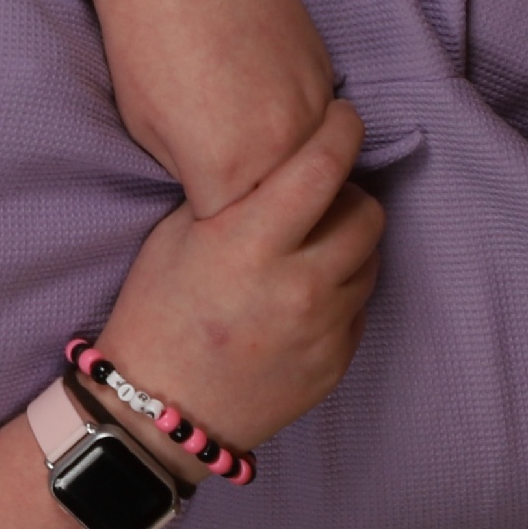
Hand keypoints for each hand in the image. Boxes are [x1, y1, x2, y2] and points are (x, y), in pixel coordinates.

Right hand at [90, 95, 382, 456]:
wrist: (159, 411)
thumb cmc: (157, 314)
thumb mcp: (176, 237)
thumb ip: (236, 200)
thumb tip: (283, 165)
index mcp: (250, 242)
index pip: (324, 166)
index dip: (343, 130)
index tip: (343, 117)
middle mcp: (298, 283)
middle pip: (367, 213)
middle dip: (349, 196)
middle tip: (320, 199)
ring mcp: (324, 327)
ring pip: (370, 260)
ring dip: (348, 246)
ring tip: (308, 252)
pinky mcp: (337, 361)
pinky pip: (359, 307)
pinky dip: (339, 293)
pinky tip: (300, 301)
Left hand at [91, 0, 339, 218]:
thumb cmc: (144, 41)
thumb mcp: (148, 129)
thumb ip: (197, 176)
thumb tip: (226, 195)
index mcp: (227, 172)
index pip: (240, 232)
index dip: (225, 225)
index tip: (213, 212)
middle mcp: (281, 149)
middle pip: (291, 205)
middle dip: (266, 202)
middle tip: (239, 184)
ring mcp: (312, 108)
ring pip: (316, 164)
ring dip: (290, 162)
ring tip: (254, 141)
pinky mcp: (327, 70)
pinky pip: (323, 121)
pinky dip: (304, 124)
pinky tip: (269, 101)